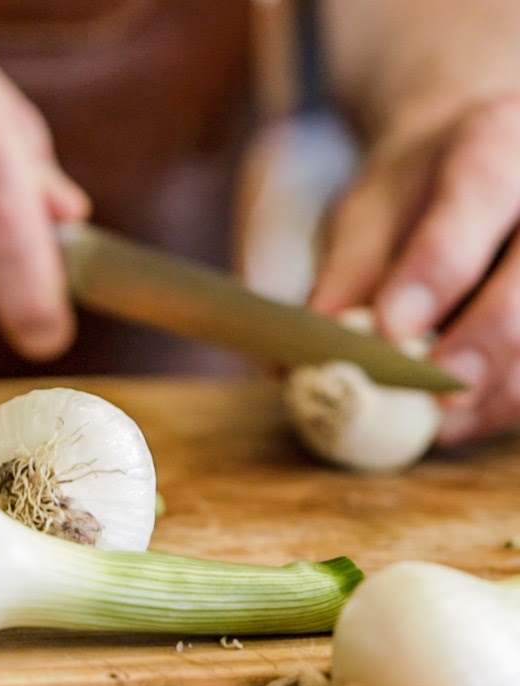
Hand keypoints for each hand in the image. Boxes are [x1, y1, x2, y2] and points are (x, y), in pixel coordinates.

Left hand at [311, 94, 519, 443]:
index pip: (478, 194)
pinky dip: (510, 399)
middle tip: (432, 397)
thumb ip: (348, 271)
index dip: (436, 269)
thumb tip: (308, 353)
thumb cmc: (418, 192)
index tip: (392, 330)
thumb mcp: (370, 210)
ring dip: (501, 388)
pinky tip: (465, 420)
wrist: (484, 165)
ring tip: (440, 423)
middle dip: (486, 341)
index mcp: (498, 139)